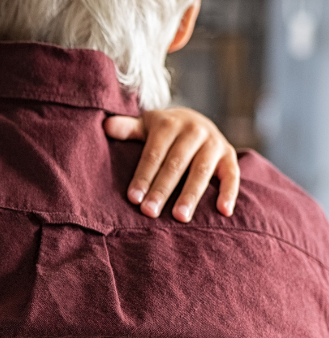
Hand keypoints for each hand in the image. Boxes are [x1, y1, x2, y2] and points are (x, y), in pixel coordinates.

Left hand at [104, 108, 239, 221]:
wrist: (193, 120)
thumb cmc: (161, 131)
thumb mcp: (145, 125)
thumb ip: (127, 128)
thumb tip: (106, 126)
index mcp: (168, 124)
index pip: (154, 154)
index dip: (143, 176)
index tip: (133, 199)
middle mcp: (193, 130)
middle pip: (175, 164)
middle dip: (162, 189)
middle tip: (150, 212)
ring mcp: (214, 142)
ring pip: (202, 171)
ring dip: (191, 195)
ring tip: (180, 218)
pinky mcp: (229, 154)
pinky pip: (232, 174)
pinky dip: (230, 192)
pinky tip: (224, 212)